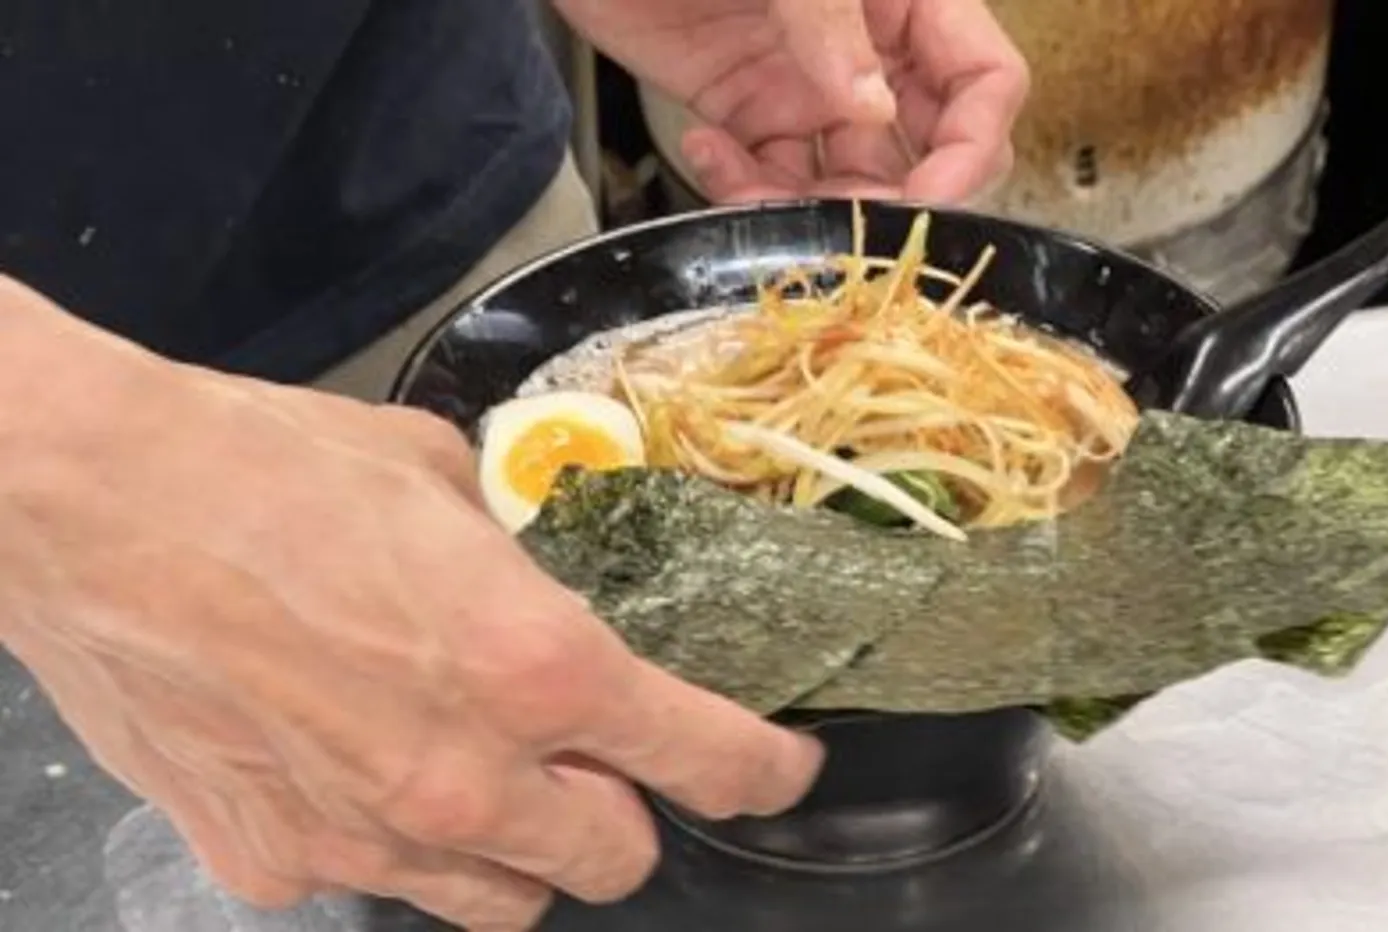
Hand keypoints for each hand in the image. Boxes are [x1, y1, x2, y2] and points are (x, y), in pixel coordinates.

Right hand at [0, 278, 821, 930]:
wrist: (91, 504)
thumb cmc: (269, 467)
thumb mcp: (440, 481)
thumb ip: (511, 559)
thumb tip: (528, 579)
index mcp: (537, 666)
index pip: (703, 758)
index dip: (759, 769)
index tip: (776, 766)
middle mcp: (469, 776)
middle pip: (614, 863)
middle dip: (622, 815)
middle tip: (592, 760)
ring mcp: (366, 837)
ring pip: (503, 902)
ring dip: (519, 850)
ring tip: (479, 777)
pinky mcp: (273, 861)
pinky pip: (373, 880)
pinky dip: (391, 841)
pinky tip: (347, 763)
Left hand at [557, 0, 1028, 203]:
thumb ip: (826, 24)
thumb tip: (870, 110)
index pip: (985, 83)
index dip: (971, 149)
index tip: (929, 200)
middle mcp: (872, 49)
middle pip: (929, 150)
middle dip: (896, 200)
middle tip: (846, 222)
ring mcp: (811, 84)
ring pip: (848, 182)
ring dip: (812, 209)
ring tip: (757, 189)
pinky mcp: (748, 110)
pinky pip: (770, 176)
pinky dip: (742, 187)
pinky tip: (708, 150)